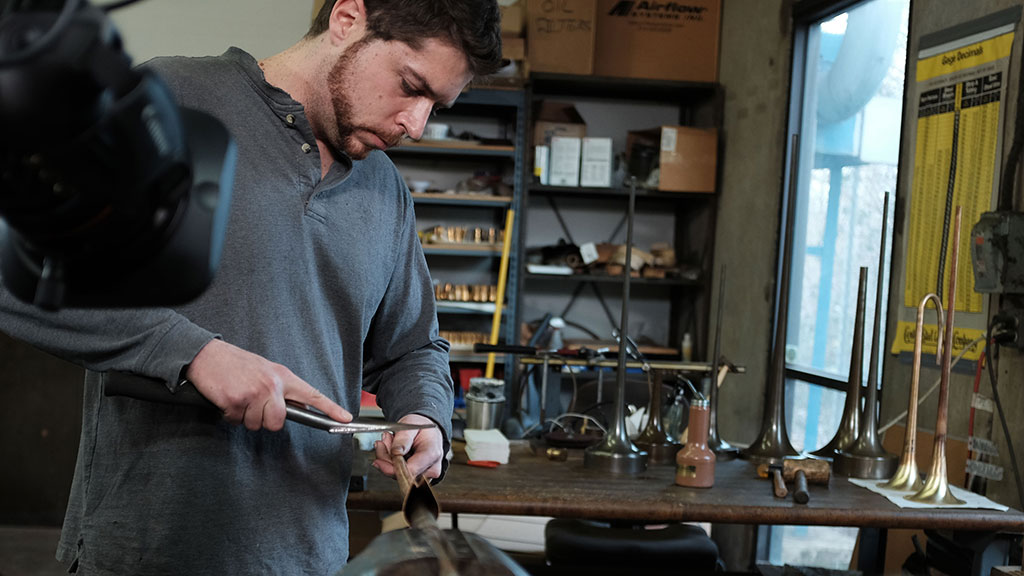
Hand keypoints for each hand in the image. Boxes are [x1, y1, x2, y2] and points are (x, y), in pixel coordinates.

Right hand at [185, 339, 350, 430]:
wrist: (206, 354)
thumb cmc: (236, 363)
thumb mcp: (266, 370)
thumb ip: (283, 389)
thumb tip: (301, 408)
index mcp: (283, 376)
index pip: (312, 394)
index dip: (330, 408)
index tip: (345, 418)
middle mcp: (272, 385)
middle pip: (278, 422)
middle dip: (264, 420)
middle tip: (252, 406)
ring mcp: (254, 393)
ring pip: (256, 424)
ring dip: (245, 417)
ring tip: (238, 398)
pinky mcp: (236, 401)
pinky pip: (236, 421)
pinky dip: (229, 415)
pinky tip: (227, 399)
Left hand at [372, 414, 442, 479]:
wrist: (428, 431)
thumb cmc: (423, 428)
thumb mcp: (411, 424)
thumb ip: (403, 438)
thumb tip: (395, 453)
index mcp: (432, 454)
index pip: (411, 470)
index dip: (392, 468)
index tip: (378, 461)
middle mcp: (430, 469)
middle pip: (402, 474)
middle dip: (387, 459)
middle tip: (382, 442)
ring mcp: (423, 476)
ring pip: (397, 475)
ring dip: (387, 459)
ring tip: (389, 441)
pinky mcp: (415, 478)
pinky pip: (397, 474)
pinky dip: (390, 463)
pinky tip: (392, 450)